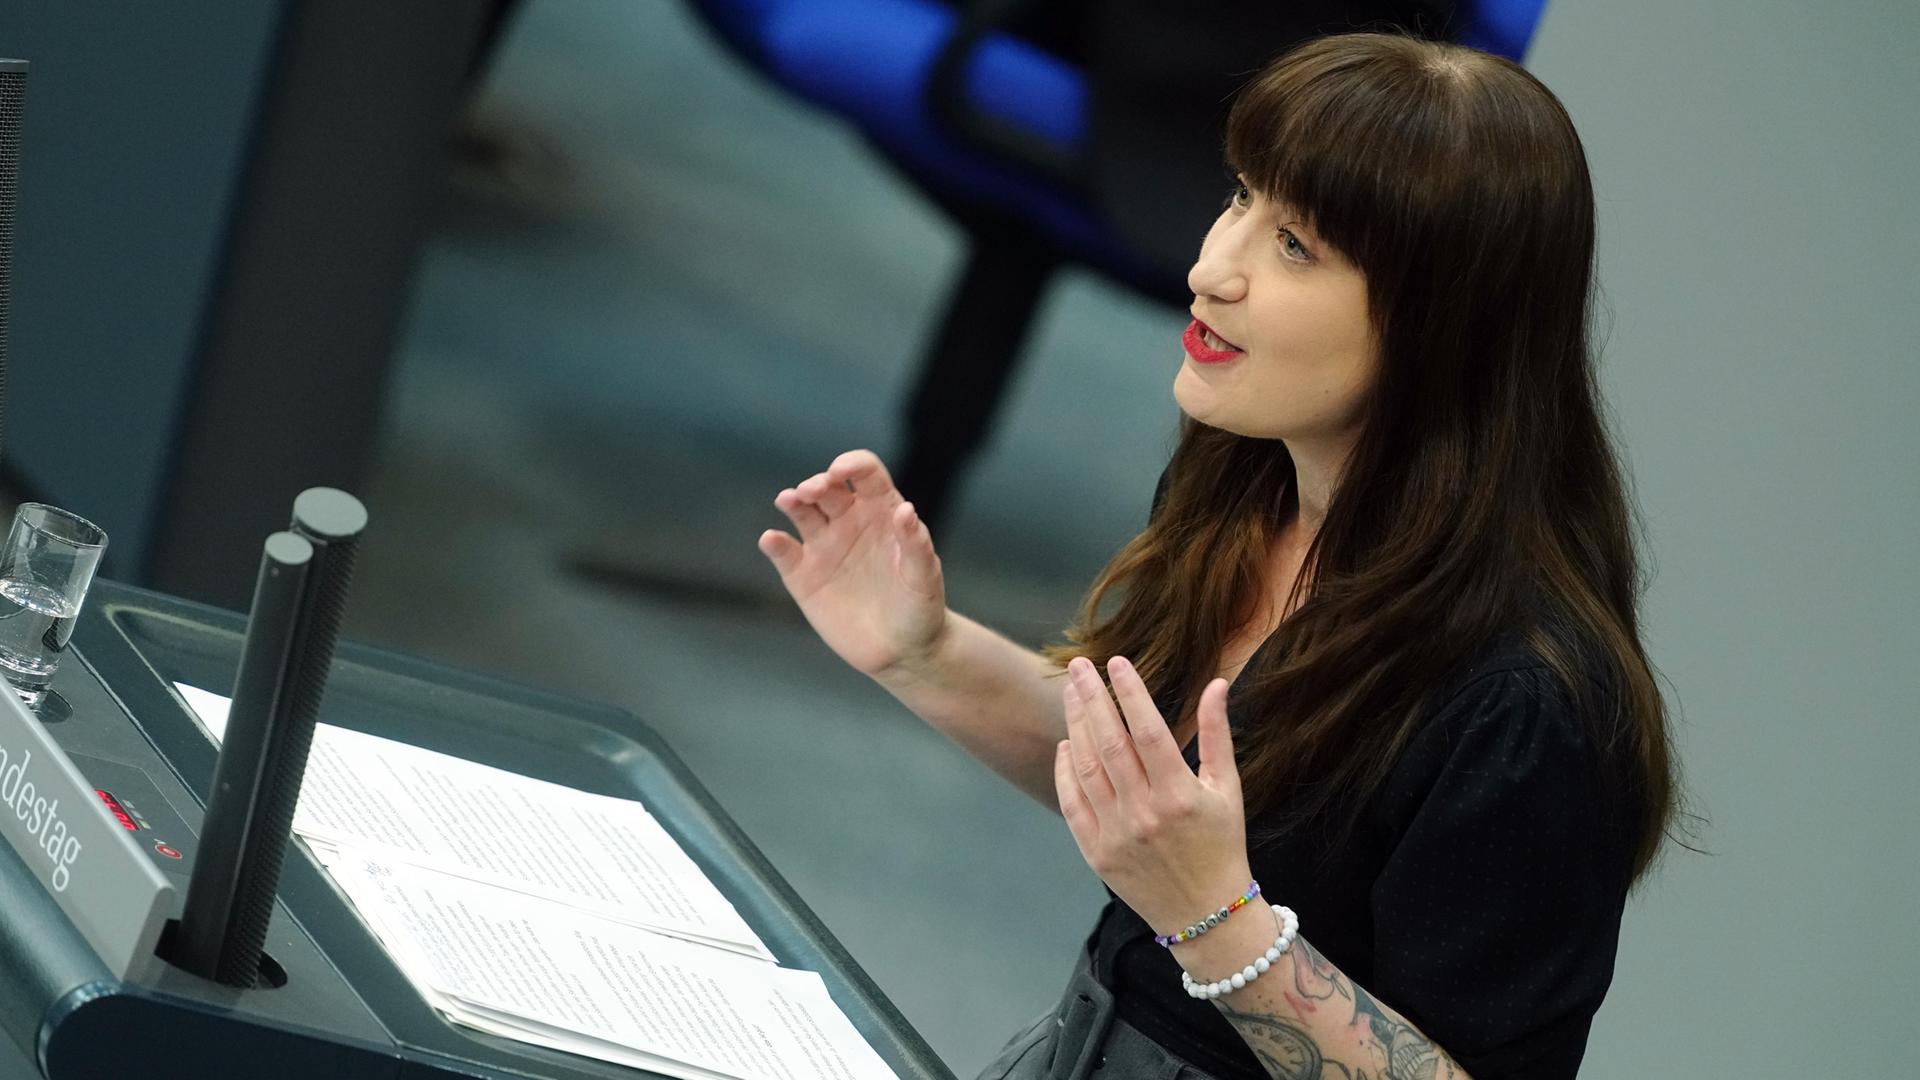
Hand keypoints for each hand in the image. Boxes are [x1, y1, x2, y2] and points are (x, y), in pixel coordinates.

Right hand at [757, 450, 948, 678]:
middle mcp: (849, 521)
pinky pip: (783, 552)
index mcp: (881, 511)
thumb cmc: (920, 608)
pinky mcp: (803, 576)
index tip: (842, 470)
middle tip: (812, 491)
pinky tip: (772, 540)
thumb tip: (905, 510)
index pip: (866, 474)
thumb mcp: (925, 577)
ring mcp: (824, 547)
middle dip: (817, 483)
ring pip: (801, 512)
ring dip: (792, 501)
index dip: (852, 464)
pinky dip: (774, 544)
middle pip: (827, 488)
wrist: (902, 651)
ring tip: (789, 500)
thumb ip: (916, 544)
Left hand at [1054, 655, 1251, 934]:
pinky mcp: (1096, 852)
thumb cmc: (1221, 845)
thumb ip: (1218, 734)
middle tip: (1078, 666)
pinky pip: (1072, 803)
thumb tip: (1216, 684)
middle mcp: (1144, 813)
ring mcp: (1115, 834)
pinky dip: (1065, 771)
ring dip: (1076, 726)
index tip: (1116, 662)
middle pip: (1109, 744)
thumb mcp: (1228, 790)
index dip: (1130, 693)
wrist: (1205, 915)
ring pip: (1086, 768)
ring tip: (1071, 694)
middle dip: (1092, 699)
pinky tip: (1067, 743)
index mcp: (1179, 795)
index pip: (1148, 731)